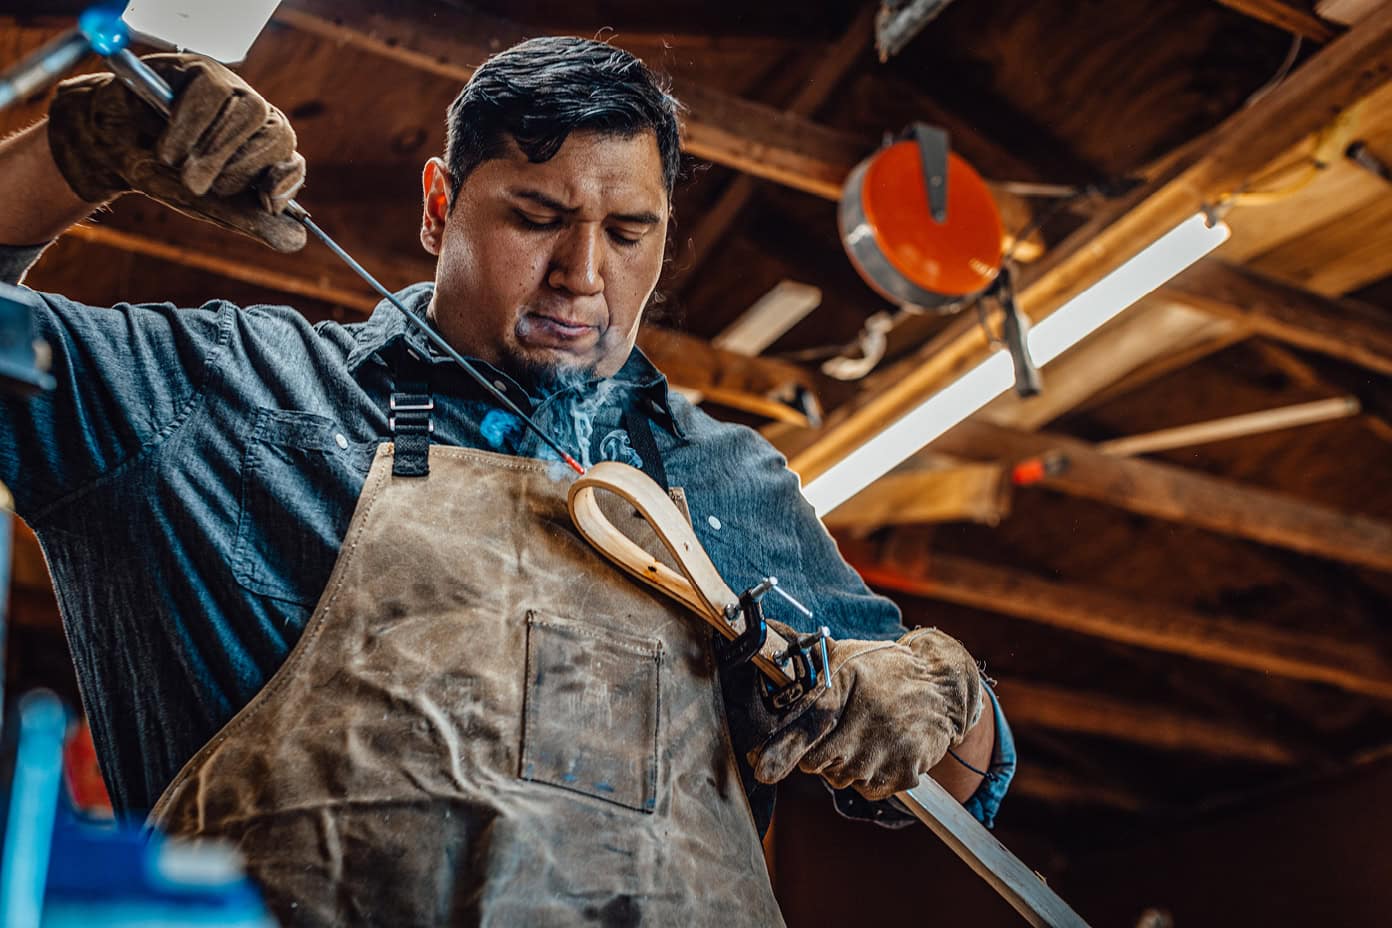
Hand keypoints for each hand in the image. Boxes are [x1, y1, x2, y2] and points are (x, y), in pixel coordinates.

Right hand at [46, 54, 305, 251]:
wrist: (108, 145)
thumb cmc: (162, 173)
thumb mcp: (206, 204)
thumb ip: (250, 220)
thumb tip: (298, 243)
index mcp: (262, 152)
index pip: (292, 164)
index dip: (283, 182)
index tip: (264, 202)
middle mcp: (254, 118)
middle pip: (277, 136)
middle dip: (239, 169)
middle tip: (198, 187)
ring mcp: (231, 90)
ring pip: (250, 111)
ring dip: (213, 149)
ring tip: (179, 169)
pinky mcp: (201, 69)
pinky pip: (212, 91)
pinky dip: (189, 125)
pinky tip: (167, 146)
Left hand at [748, 624, 982, 800]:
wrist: (941, 688)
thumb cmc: (886, 670)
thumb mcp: (847, 655)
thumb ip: (805, 656)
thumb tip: (766, 625)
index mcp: (841, 695)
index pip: (802, 730)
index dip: (778, 751)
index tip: (760, 766)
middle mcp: (859, 730)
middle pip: (814, 763)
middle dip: (817, 750)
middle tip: (840, 727)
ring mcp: (880, 757)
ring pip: (838, 778)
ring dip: (843, 764)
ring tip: (864, 734)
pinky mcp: (900, 776)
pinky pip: (866, 790)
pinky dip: (867, 776)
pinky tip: (879, 749)